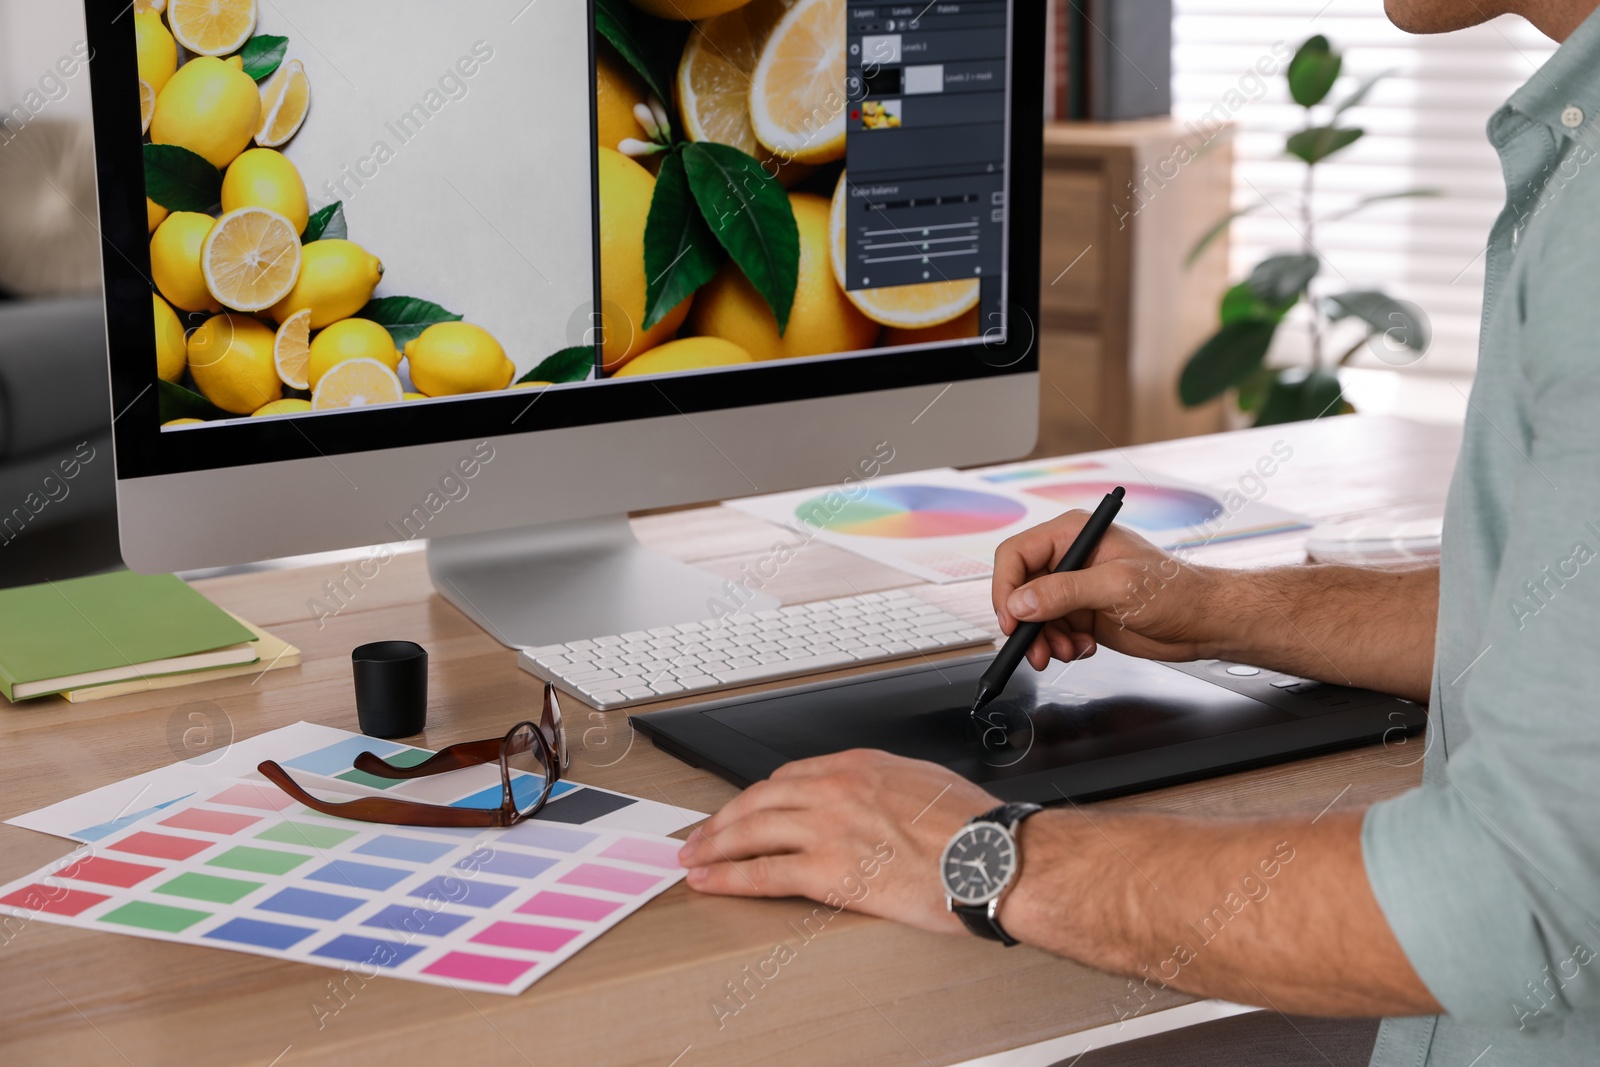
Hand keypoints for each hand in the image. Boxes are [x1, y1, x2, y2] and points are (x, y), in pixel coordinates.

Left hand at [677, 749, 999, 933]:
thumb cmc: (975, 826)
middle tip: (700, 835)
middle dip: (722, 819)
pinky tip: (711, 882)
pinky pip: (763, 872)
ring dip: (714, 846)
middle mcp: (835, 789)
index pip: (789, 778)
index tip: (745, 809)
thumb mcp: (926, 782)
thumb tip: (877, 801)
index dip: (758, 798)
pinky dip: (729, 877)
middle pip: (759, 800)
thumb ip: (888, 787)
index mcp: (859, 766)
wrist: (992, 857)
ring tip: (693, 860)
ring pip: (751, 831)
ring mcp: (827, 828)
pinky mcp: (828, 870)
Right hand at [992, 511, 1224, 670]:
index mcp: (1074, 534)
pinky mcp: (1081, 612)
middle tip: (1035, 648)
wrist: (1203, 622)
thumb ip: (1065, 592)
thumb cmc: (1175, 591)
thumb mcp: (1117, 587)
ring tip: (1066, 652)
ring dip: (1044, 640)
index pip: (1016, 554)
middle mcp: (1070, 558)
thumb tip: (1022, 602)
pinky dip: (1060, 646)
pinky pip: (1051, 631)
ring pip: (1033, 615)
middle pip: (1020, 588)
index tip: (1012, 619)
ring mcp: (1075, 587)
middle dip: (1026, 622)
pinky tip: (1083, 648)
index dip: (1007, 588)